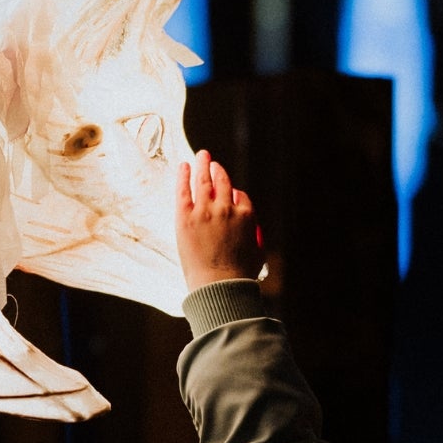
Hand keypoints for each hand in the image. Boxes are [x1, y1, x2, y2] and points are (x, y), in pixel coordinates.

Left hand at [174, 150, 263, 290]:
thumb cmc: (239, 275)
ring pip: (204, 180)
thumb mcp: (258, 252)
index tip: (228, 191)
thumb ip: (256, 233)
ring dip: (202, 165)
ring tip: (200, 156)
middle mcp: (227, 208)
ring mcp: (205, 211)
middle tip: (212, 162)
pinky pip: (184, 190)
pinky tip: (184, 166)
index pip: (240, 195)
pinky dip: (184, 176)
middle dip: (218, 170)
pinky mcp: (186, 217)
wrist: (219, 286)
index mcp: (246, 215)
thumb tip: (252, 222)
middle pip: (222, 182)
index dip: (234, 193)